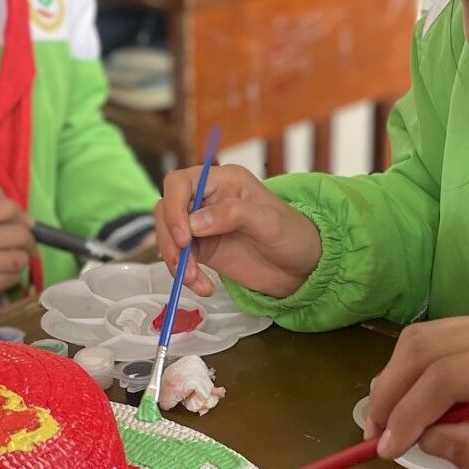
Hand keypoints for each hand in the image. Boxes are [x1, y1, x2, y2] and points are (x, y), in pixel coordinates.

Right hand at [0, 186, 34, 297]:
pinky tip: (0, 270)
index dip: (20, 214)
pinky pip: (13, 279)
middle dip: (26, 238)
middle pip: (19, 235)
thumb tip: (28, 219)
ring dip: (20, 257)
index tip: (21, 221)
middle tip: (20, 241)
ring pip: (20, 259)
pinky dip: (12, 274)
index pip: (7, 208)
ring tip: (10, 255)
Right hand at [154, 164, 320, 298]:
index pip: (180, 183)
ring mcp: (202, 225)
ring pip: (168, 236)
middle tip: (184, 264)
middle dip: (170, 239)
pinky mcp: (202, 249)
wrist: (302, 268)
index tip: (183, 236)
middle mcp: (207, 199)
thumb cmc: (294, 236)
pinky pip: (179, 258)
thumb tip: (194, 222)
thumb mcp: (270, 222)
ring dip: (174, 260)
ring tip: (195, 281)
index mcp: (223, 181)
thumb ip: (232, 214)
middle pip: (166, 210)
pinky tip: (203, 287)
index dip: (173, 207)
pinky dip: (184, 274)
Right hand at [365, 311, 468, 468]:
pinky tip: (415, 401)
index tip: (387, 449)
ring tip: (389, 420)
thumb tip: (426, 440)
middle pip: (427, 344)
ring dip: (399, 376)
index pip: (448, 375)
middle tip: (374, 433)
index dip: (410, 413)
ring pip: (428, 335)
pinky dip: (419, 367)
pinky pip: (444, 337)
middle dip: (392, 390)